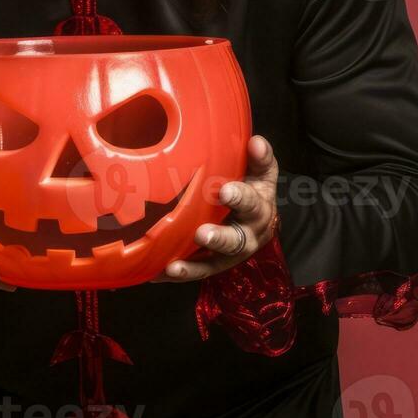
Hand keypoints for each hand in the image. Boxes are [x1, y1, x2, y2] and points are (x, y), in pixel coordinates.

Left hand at [153, 135, 278, 281]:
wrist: (260, 222)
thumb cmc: (255, 190)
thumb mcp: (262, 173)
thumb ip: (259, 158)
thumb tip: (256, 142)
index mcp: (258, 210)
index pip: (250, 202)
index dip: (239, 197)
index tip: (225, 191)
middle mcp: (245, 236)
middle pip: (235, 242)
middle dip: (218, 238)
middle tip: (201, 234)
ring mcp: (227, 255)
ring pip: (212, 264)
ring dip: (192, 267)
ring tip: (173, 267)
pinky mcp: (211, 264)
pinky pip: (194, 271)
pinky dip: (177, 274)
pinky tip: (155, 274)